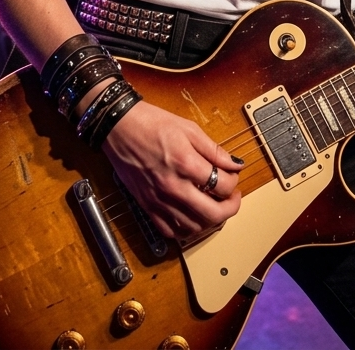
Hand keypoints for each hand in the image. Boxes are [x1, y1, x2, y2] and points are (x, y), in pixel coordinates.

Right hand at [102, 101, 242, 239]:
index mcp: (186, 163)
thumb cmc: (151, 123)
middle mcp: (173, 187)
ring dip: (209, 220)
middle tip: (232, 197)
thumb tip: (235, 164)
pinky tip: (191, 215)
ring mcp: (158, 200)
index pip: (223, 185)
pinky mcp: (146, 206)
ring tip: (213, 205)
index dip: (234, 181)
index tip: (233, 174)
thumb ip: (214, 150)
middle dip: (230, 208)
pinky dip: (185, 229)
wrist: (119, 126)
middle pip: (212, 214)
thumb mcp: (189, 129)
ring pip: (194, 227)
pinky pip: (170, 231)